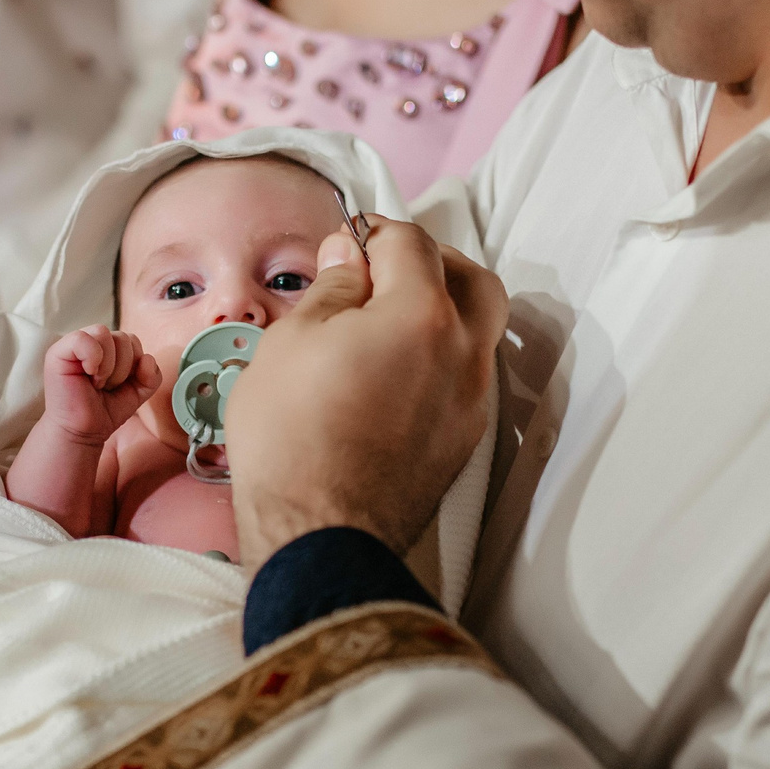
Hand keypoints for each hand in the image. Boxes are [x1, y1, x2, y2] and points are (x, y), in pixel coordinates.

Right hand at [40, 325, 159, 444]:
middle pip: (121, 337)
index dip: (133, 364)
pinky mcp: (57, 353)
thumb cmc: (104, 411)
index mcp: (108, 348)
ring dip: (107, 366)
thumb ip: (151, 376)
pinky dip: (91, 357)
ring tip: (97, 384)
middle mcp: (91, 342)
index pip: (131, 340)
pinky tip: (88, 375)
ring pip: (103, 334)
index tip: (119, 386)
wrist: (83, 432)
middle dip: (122, 368)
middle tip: (106, 387)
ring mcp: (73, 346)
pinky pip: (82, 338)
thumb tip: (147, 358)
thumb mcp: (137, 393)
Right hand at [224, 219, 505, 570]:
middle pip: (471, 280)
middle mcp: (463, 353)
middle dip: (431, 263)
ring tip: (389, 323)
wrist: (319, 534)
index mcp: (422, 315)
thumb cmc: (295, 440)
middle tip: (385, 270)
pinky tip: (395, 371)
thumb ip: (331, 287)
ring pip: (478, 332)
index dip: (373, 234)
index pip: (411, 243)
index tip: (346, 247)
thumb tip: (348, 259)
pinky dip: (440, 359)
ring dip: (442, 312)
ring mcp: (471, 401)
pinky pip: (467, 378)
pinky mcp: (464, 439)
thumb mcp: (291, 341)